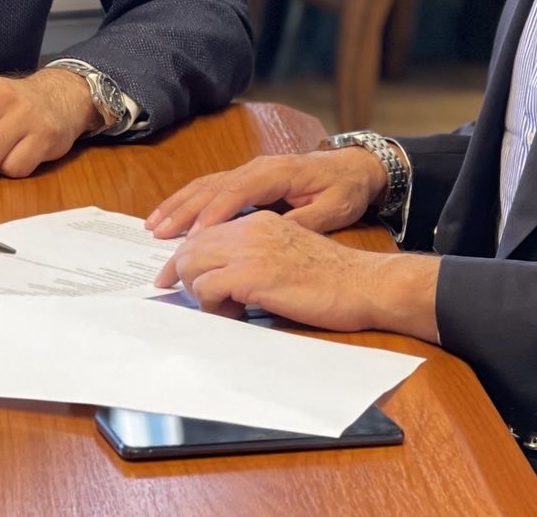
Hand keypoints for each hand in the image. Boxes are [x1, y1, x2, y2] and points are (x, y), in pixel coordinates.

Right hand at [145, 149, 386, 238]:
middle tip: (160, 235)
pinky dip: (188, 201)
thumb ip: (304, 221)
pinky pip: (211, 187)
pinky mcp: (246, 178)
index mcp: (277, 172)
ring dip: (179, 205)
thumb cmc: (344, 189)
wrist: (353, 167)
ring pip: (206, 185)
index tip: (196, 238)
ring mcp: (249, 170)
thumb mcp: (334, 208)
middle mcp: (256, 167)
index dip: (214, 214)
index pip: (237, 192)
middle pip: (213, 187)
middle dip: (184, 211)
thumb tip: (274, 234)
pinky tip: (172, 215)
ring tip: (154, 226)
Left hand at [154, 210, 439, 337]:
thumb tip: (226, 277)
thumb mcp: (288, 254)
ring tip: (220, 308)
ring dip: (197, 291)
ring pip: (192, 264)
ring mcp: (250, 250)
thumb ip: (257, 257)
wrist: (363, 284)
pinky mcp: (252, 275)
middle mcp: (250, 228)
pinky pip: (206, 288)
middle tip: (183, 296)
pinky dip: (210, 305)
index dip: (185, 256)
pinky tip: (232, 314)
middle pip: (191, 246)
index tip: (173, 276)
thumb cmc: (333, 278)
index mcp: (259, 221)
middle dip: (180, 273)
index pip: (206, 231)